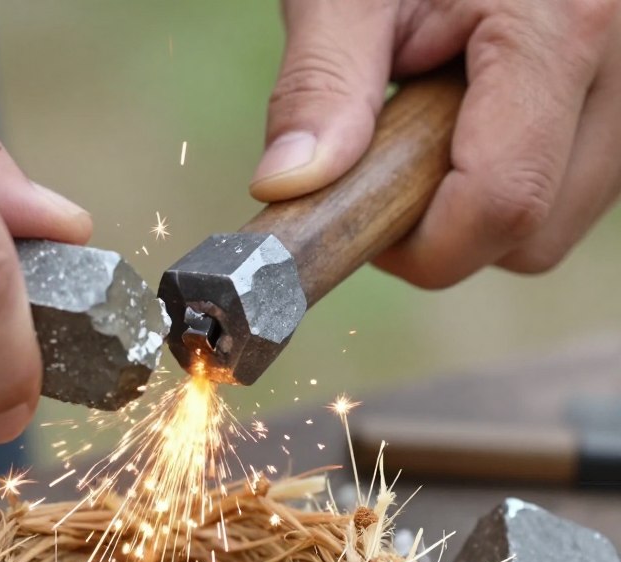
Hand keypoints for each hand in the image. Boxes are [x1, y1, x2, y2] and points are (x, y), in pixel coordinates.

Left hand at [250, 0, 620, 287]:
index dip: (418, 244)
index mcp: (559, 25)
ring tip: (434, 123)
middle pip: (533, 235)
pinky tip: (474, 120)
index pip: (501, 203)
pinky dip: (510, 180)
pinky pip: (568, 190)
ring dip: (477, 208)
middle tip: (388, 163)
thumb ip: (321, 83)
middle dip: (445, 231)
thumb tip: (287, 184)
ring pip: (555, 223)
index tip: (359, 216)